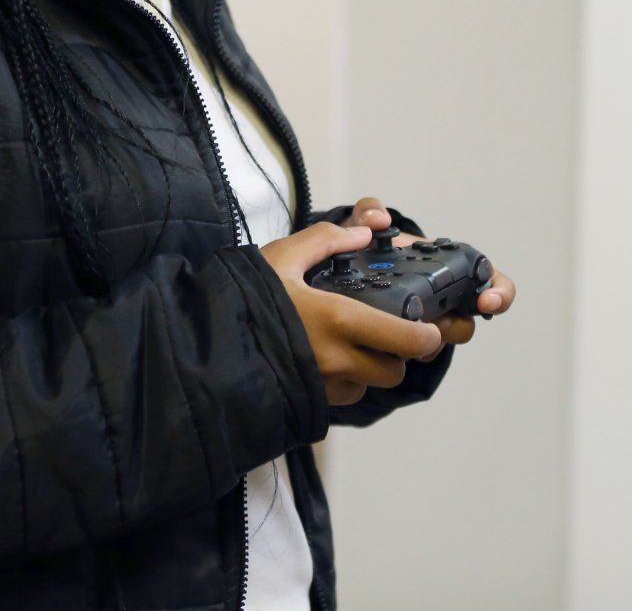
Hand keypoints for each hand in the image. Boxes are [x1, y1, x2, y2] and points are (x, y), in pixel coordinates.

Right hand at [259, 219, 444, 405]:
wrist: (203, 342)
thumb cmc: (245, 297)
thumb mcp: (284, 256)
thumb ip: (327, 240)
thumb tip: (366, 232)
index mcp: (341, 320)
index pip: (409, 341)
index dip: (428, 337)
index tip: (427, 326)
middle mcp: (338, 360)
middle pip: (395, 371)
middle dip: (400, 355)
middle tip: (391, 333)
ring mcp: (322, 386)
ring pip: (368, 386)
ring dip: (371, 370)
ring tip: (354, 344)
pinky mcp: (307, 400)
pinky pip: (342, 395)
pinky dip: (345, 381)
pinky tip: (327, 358)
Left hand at [336, 197, 517, 364]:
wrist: (341, 273)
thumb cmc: (366, 247)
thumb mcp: (364, 224)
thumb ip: (369, 212)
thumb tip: (378, 220)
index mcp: (447, 266)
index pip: (491, 281)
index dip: (499, 294)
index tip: (487, 302)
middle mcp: (443, 298)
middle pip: (468, 323)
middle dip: (456, 326)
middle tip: (438, 322)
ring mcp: (425, 323)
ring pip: (441, 343)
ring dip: (429, 342)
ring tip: (408, 333)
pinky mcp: (404, 343)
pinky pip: (415, 355)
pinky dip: (405, 353)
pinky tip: (390, 346)